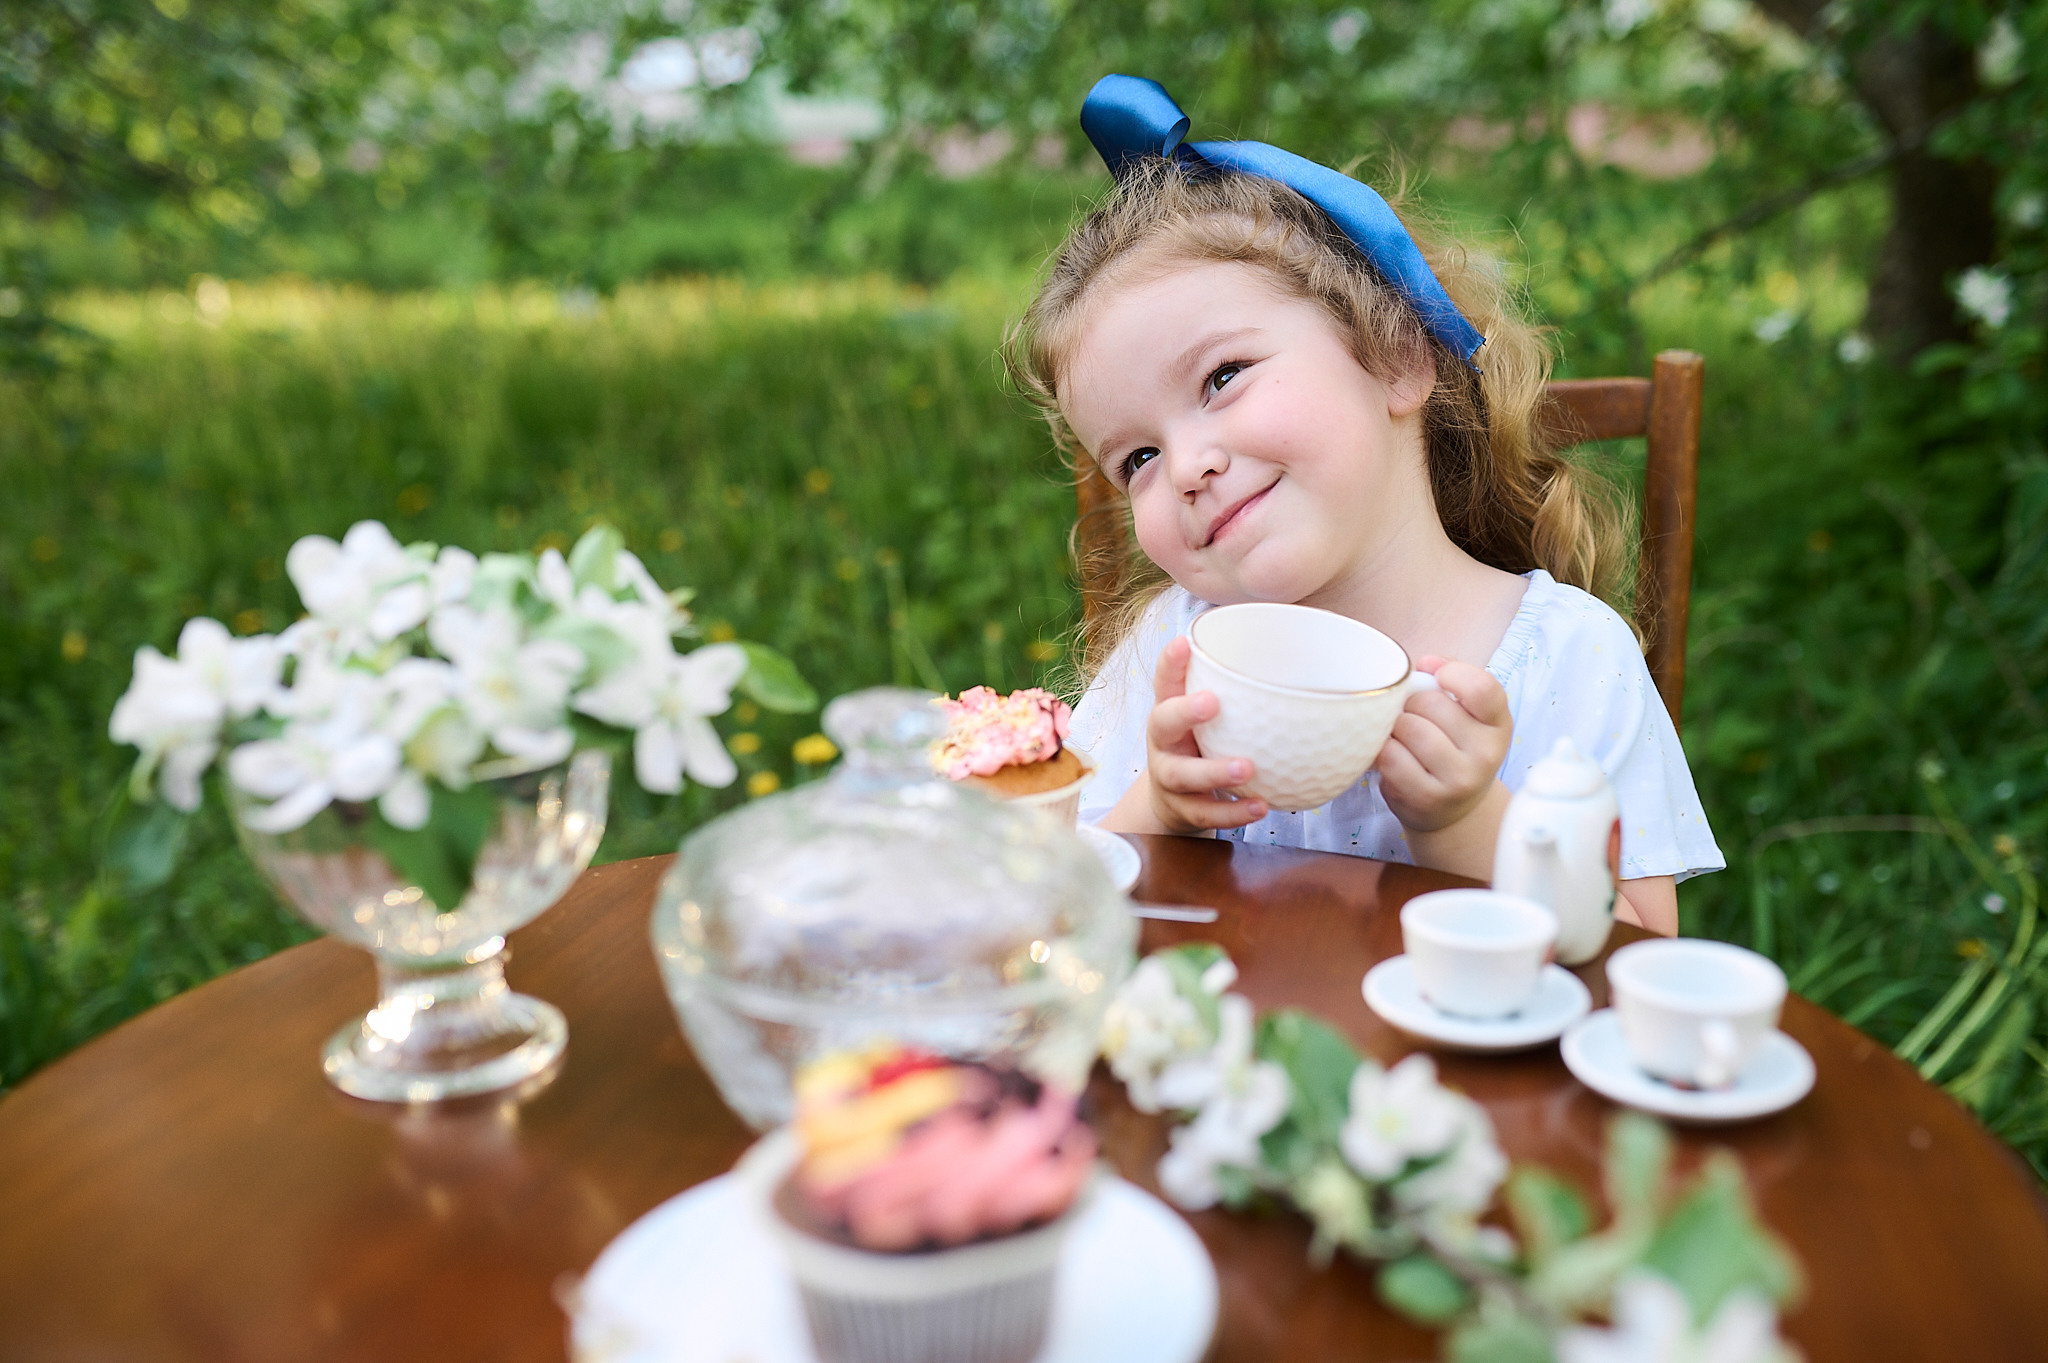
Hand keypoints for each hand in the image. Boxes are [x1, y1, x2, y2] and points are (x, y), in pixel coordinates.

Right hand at [1142, 636, 1268, 833]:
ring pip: (1183, 775)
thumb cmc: (1201, 746)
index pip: (1165, 681)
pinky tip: (1260, 806)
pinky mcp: (1182, 809)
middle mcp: (1163, 742)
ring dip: (1215, 772)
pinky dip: (1233, 812)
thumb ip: (1239, 698)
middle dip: (1185, 712)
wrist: (1174, 802)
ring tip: (1247, 768)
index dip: (1170, 663)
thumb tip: (1304, 670)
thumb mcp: (1209, 720)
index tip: (1184, 642)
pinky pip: (1206, 813)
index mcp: (1170, 711)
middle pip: (1161, 723)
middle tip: (1212, 702)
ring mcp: (1169, 777)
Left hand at [1374, 657, 1511, 832]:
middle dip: (1412, 703)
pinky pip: (1391, 757)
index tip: (1438, 677)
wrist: (1455, 810)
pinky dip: (1384, 750)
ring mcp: (1459, 779)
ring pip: (1409, 728)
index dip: (1453, 673)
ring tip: (1403, 736)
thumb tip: (1424, 663)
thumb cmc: (1454, 749)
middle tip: (1414, 715)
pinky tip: (1395, 755)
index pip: (1482, 688)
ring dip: (1396, 727)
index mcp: (1498, 724)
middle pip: (1432, 704)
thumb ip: (1450, 680)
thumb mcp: (1468, 716)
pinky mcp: (1428, 797)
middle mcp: (1486, 753)